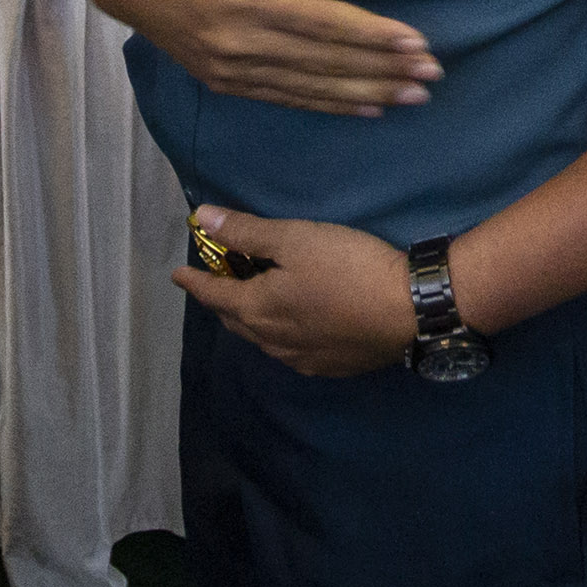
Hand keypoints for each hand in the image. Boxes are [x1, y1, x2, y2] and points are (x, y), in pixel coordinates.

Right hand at [76, 0, 440, 114]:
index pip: (320, 22)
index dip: (371, 34)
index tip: (416, 42)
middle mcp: (238, 40)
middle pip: (323, 61)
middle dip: (381, 69)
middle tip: (432, 77)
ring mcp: (229, 66)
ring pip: (308, 87)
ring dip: (363, 93)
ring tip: (412, 97)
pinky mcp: (222, 80)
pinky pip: (284, 97)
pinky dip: (326, 104)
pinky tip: (363, 108)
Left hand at [171, 208, 417, 376]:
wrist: (409, 308)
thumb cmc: (347, 266)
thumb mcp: (295, 237)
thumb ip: (246, 231)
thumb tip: (201, 219)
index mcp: (258, 309)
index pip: (214, 296)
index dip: (194, 282)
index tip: (177, 274)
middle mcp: (273, 342)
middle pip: (235, 321)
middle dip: (221, 301)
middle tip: (218, 281)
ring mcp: (303, 359)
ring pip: (263, 340)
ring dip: (250, 320)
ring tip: (253, 301)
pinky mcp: (331, 366)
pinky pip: (290, 352)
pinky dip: (279, 335)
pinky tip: (293, 326)